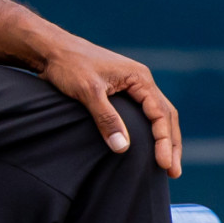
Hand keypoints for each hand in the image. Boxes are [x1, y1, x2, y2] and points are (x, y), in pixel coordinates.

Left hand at [37, 33, 181, 177]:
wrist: (50, 49)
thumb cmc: (68, 65)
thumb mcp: (87, 91)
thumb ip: (106, 118)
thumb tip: (123, 148)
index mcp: (138, 77)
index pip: (161, 113)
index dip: (164, 140)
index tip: (164, 165)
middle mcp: (139, 80)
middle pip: (165, 115)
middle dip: (171, 144)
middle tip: (173, 173)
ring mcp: (131, 85)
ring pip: (156, 115)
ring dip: (163, 139)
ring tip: (167, 165)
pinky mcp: (120, 91)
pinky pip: (143, 113)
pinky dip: (150, 131)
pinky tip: (149, 146)